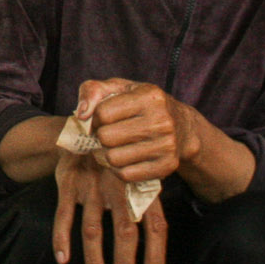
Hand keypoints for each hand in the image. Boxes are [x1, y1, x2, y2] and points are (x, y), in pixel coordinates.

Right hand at [52, 152, 167, 263]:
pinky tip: (63, 258)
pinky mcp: (68, 183)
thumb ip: (145, 199)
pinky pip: (63, 215)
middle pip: (125, 230)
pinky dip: (61, 238)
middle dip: (125, 260)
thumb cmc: (117, 157)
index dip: (155, 252)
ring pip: (92, 228)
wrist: (86, 124)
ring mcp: (91, 186)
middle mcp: (117, 187)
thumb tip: (155, 235)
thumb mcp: (137, 170)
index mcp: (139, 186)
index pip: (154, 223)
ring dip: (95, 258)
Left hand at [79, 78, 200, 184]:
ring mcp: (166, 145)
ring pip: (114, 158)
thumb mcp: (120, 88)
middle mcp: (161, 120)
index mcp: (149, 97)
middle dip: (102, 136)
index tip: (102, 119)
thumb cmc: (143, 105)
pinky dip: (118, 169)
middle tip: (109, 134)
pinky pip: (126, 175)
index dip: (95, 118)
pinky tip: (124, 159)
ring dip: (108, 154)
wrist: (183, 127)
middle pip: (106, 137)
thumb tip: (81, 115)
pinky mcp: (166, 166)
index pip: (102, 113)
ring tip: (115, 146)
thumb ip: (93, 91)